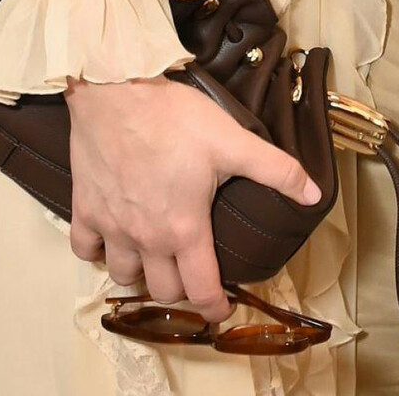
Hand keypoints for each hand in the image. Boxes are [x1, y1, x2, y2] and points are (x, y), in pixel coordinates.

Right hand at [66, 75, 320, 320]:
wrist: (116, 89)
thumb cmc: (174, 116)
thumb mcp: (233, 140)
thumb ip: (276, 170)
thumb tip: (314, 195)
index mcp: (184, 229)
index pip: (201, 290)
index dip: (215, 308)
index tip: (223, 309)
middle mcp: (146, 238)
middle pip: (162, 290)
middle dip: (181, 289)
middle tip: (193, 273)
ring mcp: (111, 226)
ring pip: (123, 275)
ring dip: (140, 273)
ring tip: (154, 257)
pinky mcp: (84, 209)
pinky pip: (85, 249)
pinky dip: (98, 251)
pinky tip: (111, 239)